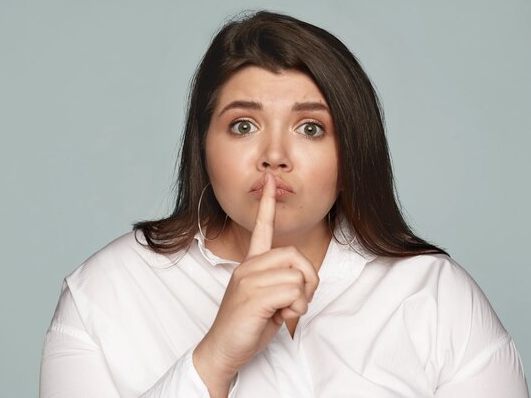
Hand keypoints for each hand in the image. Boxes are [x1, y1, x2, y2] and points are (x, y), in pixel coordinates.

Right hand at [193, 173, 319, 396]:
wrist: (223, 350)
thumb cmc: (247, 326)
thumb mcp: (268, 300)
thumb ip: (282, 283)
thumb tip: (303, 282)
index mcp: (250, 264)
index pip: (260, 229)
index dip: (266, 205)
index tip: (269, 181)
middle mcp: (247, 267)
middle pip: (295, 256)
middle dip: (307, 280)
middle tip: (297, 301)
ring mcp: (248, 280)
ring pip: (297, 277)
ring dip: (301, 301)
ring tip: (283, 313)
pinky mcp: (252, 296)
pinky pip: (293, 292)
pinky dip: (295, 309)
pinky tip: (278, 318)